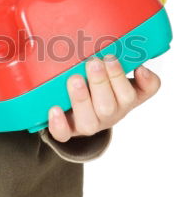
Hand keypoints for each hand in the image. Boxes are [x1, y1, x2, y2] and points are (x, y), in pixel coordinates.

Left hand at [46, 54, 160, 141]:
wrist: (81, 112)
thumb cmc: (102, 86)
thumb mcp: (117, 72)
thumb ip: (128, 61)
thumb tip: (141, 67)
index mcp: (125, 98)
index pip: (139, 93)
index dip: (137, 81)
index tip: (123, 62)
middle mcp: (110, 114)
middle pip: (109, 107)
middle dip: (101, 83)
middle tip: (93, 63)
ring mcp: (90, 124)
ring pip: (88, 122)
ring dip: (81, 99)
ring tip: (75, 79)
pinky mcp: (69, 131)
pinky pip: (64, 135)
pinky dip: (59, 124)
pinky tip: (54, 109)